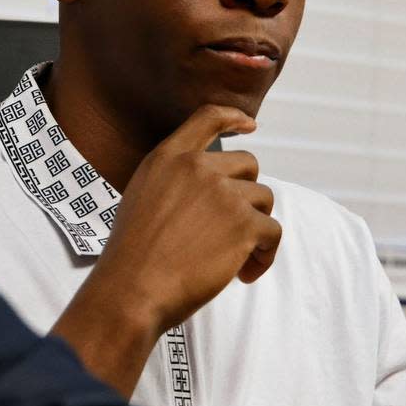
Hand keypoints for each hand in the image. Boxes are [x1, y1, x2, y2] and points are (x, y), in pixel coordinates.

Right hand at [51, 104, 280, 396]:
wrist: (132, 288)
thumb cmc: (133, 253)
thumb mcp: (142, 196)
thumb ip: (175, 179)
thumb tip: (215, 185)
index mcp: (168, 157)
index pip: (208, 117)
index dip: (233, 118)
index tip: (248, 125)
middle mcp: (197, 167)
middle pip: (248, 163)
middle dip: (246, 194)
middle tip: (231, 228)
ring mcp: (223, 193)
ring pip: (264, 199)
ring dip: (256, 228)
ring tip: (236, 258)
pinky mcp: (244, 224)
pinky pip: (273, 232)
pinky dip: (264, 255)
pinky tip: (243, 273)